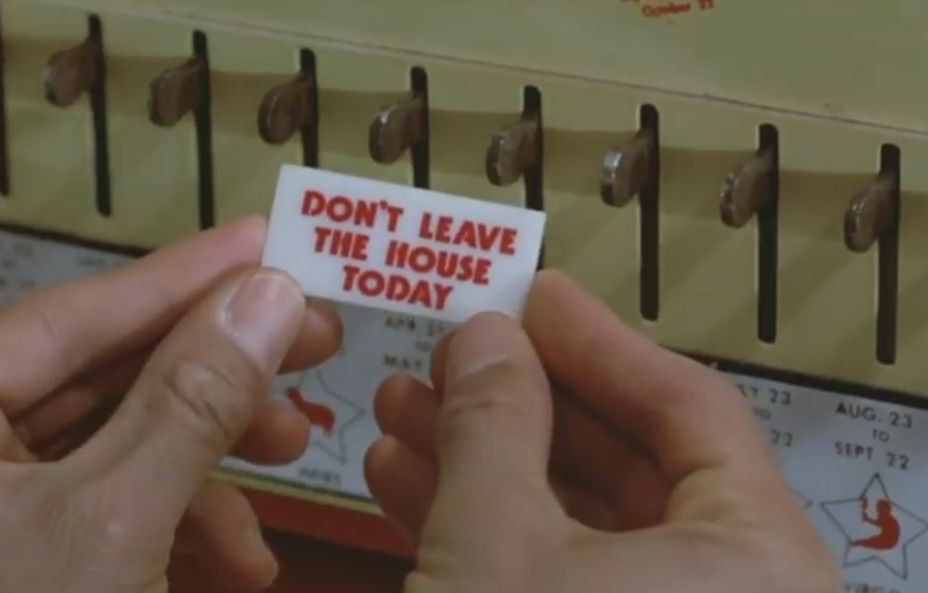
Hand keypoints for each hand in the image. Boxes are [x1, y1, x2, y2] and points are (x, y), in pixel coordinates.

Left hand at [0, 218, 340, 592]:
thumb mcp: (112, 519)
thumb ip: (191, 403)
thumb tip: (272, 292)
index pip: (69, 319)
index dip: (179, 277)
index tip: (267, 242)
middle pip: (113, 378)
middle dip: (221, 370)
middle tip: (313, 336)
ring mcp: (7, 513)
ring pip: (134, 446)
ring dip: (221, 456)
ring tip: (294, 447)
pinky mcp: (50, 560)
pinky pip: (130, 512)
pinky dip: (193, 526)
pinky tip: (245, 560)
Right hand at [366, 270, 838, 592]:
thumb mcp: (498, 542)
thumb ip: (494, 423)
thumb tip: (486, 336)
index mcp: (756, 561)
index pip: (690, 407)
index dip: (600, 339)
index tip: (538, 293)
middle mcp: (726, 592)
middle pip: (625, 461)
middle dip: (517, 402)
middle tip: (458, 351)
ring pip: (574, 519)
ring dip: (480, 460)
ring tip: (405, 408)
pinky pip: (552, 571)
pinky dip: (482, 526)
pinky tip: (408, 481)